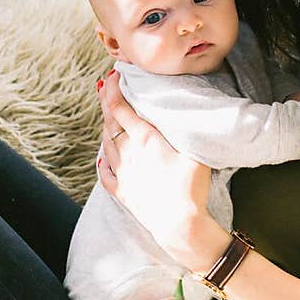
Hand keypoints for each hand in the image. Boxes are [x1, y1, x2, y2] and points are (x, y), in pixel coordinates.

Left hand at [96, 71, 221, 268]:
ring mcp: (122, 173)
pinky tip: (103, 155)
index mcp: (144, 139)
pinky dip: (103, 160)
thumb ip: (189, 129)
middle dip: (106, 102)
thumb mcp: (197, 151)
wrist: (179, 224)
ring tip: (109, 116)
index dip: (114, 88)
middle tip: (106, 87)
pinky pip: (105, 172)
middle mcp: (127, 153)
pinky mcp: (121, 192)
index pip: (121, 107)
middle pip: (109, 122)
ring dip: (106, 127)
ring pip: (106, 144)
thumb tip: (191, 110)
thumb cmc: (191, 187)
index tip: (113, 75)